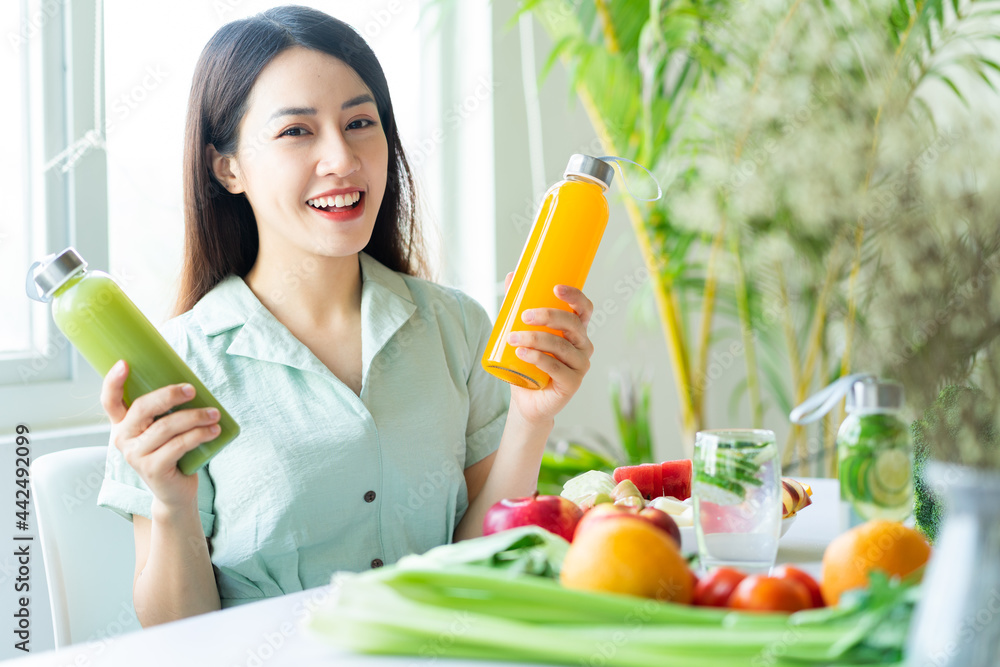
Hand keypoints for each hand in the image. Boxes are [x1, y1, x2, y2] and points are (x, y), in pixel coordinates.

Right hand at [101, 360, 219, 511]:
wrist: (174, 491)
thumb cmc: (171, 452)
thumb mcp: (163, 429)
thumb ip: (165, 411)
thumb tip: (189, 385)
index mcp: (122, 424)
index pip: (110, 401)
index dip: (113, 382)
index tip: (124, 363)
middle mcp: (122, 439)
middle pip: (142, 408)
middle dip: (169, 395)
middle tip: (192, 390)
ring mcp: (135, 455)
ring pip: (165, 427)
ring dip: (194, 417)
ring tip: (214, 414)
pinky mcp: (152, 469)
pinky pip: (178, 445)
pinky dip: (199, 435)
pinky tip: (213, 431)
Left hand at [502, 272, 594, 423]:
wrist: (527, 400)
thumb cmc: (528, 364)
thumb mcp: (522, 332)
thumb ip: (517, 307)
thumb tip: (511, 276)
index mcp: (576, 330)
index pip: (584, 309)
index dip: (575, 296)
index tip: (555, 288)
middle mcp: (583, 346)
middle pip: (572, 324)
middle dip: (548, 316)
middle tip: (524, 316)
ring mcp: (580, 365)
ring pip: (561, 346)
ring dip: (535, 339)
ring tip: (513, 338)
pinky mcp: (572, 383)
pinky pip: (556, 367)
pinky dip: (537, 358)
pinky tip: (522, 354)